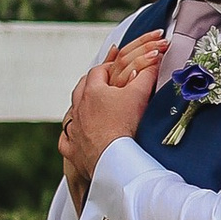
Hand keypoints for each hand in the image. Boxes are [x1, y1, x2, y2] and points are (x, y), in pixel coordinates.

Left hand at [59, 38, 163, 204]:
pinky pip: (66, 140)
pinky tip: (75, 137)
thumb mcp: (139, 95)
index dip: (108, 67)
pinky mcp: (73, 150)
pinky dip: (71, 137)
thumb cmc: (124, 127)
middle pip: (81, 89)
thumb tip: (154, 60)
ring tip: (88, 108)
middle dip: (91, 84)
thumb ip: (147, 75)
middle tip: (102, 83)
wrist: (113, 159)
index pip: (98, 71)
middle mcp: (78, 109)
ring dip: (80, 109)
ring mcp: (73, 130)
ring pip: (71, 113)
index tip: (117, 67)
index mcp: (92, 92)